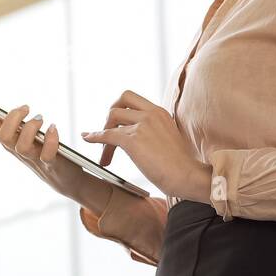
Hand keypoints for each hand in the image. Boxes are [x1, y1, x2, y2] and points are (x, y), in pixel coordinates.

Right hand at [0, 89, 88, 201]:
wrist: (65, 180)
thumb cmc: (41, 155)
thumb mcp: (19, 138)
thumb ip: (2, 126)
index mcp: (10, 142)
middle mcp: (18, 151)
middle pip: (3, 137)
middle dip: (12, 118)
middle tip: (26, 108)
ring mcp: (34, 159)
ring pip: (21, 146)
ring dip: (31, 127)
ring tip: (40, 118)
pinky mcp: (51, 164)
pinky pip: (47, 155)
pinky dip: (51, 140)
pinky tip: (53, 129)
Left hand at [79, 90, 211, 201]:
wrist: (186, 175)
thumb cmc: (179, 165)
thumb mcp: (168, 139)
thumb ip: (154, 131)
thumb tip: (138, 138)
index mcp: (161, 112)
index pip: (134, 99)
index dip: (122, 109)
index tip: (117, 124)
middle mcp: (152, 114)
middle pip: (122, 99)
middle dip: (111, 113)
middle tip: (108, 130)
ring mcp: (142, 124)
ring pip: (112, 117)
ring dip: (103, 134)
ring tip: (105, 156)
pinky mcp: (133, 139)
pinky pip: (107, 134)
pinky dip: (95, 137)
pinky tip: (88, 139)